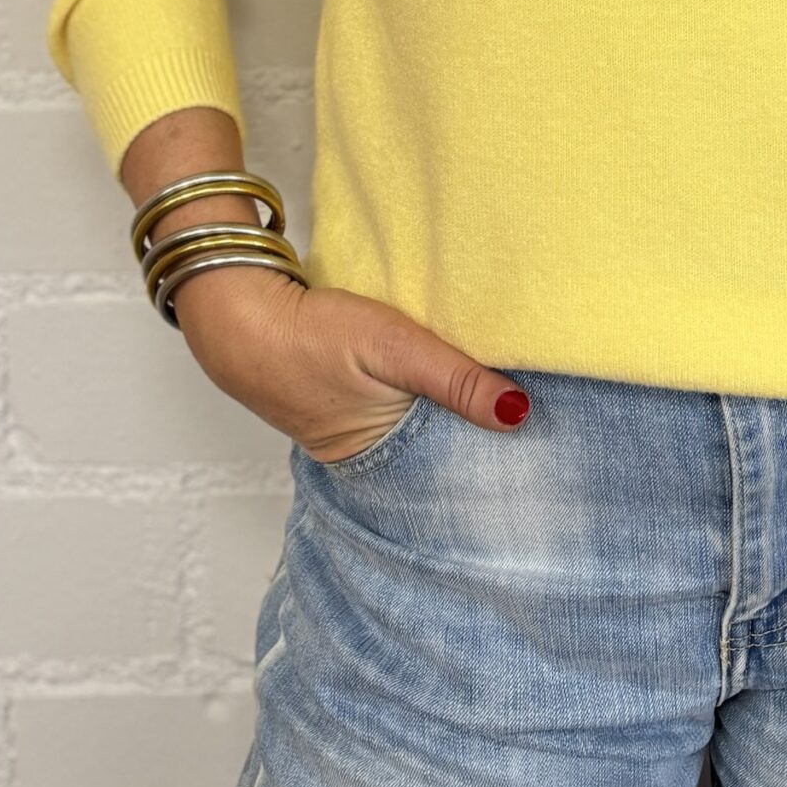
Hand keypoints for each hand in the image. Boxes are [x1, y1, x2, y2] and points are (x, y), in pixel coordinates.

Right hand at [172, 264, 531, 460]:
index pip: (457, 472)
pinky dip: (426, 402)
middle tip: (544, 423)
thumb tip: (520, 414)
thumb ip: (454, 378)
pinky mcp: (349, 407)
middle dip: (483, 443)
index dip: (498, 457)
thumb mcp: (393, 347)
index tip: (549, 443)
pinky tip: (453, 381)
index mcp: (384, 461)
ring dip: (455, 419)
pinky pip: (401, 415)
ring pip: (423, 434)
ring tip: (508, 397)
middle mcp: (373, 460)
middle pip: (443, 458)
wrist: (237, 314)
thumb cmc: (311, 335)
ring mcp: (358, 436)